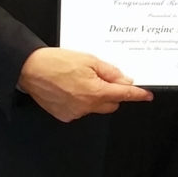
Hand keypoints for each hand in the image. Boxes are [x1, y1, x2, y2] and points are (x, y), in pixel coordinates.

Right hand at [17, 47, 152, 121]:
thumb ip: (110, 72)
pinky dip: (82, 101)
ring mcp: (75, 113)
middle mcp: (87, 106)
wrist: (30, 69)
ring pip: (96, 107)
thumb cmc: (57, 61)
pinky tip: (71, 88)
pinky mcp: (65, 116)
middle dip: (112, 92)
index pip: (123, 95)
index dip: (137, 95)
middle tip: (103, 77)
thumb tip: (124, 81)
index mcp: (95, 91)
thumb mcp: (89, 60)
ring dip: (96, 96)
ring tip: (80, 80)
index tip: (147, 95)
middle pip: (111, 103)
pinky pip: (82, 110)